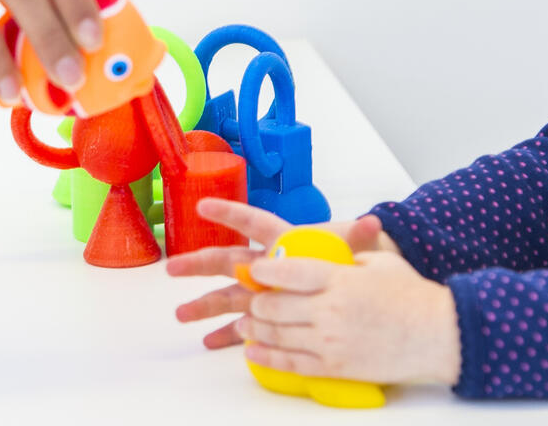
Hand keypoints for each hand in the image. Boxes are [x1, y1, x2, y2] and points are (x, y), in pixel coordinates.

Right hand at [167, 198, 397, 348]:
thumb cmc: (349, 261)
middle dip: (199, 264)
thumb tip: (374, 223)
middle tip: (173, 267)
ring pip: (228, 295)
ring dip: (204, 304)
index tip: (203, 206)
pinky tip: (208, 343)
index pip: (254, 224)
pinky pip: (243, 324)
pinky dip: (227, 334)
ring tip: (180, 315)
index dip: (230, 214)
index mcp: (284, 241)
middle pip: (228, 260)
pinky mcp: (269, 315)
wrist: (358, 287)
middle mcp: (267, 264)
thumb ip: (357, 237)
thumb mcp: (354, 248)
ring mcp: (264, 291)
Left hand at [235, 250, 459, 384]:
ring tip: (245, 325)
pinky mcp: (334, 367)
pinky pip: (290, 363)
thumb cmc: (413, 297)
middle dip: (255, 302)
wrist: (439, 335)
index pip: (286, 270)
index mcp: (339, 278)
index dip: (263, 271)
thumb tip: (317, 259)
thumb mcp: (379, 262)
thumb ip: (344, 258)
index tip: (255, 270)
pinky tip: (253, 352)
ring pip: (276, 335)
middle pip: (273, 305)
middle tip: (251, 299)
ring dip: (253, 329)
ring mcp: (330, 340)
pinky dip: (266, 357)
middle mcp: (329, 309)